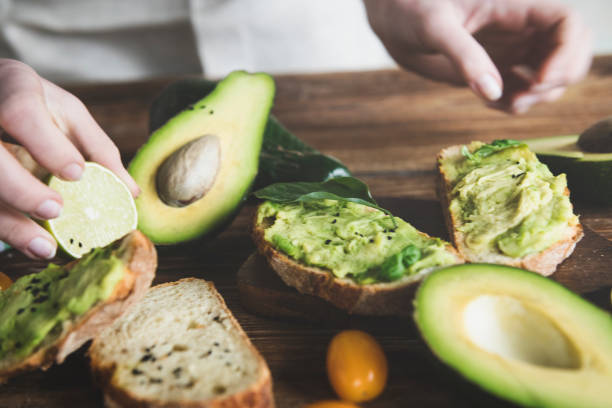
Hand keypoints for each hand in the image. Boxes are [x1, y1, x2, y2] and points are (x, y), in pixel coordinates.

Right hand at [0, 59, 138, 259]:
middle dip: (20, 189)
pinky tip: (26, 244)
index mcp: (12, 87)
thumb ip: (97, 147)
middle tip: (56, 211)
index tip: (77, 173)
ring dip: (8, 222)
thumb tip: (129, 191)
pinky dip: (3, 228)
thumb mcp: (67, 114)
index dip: (47, 145)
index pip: (21, 112)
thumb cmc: (34, 104)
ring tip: (44, 247)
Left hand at [364, 0, 592, 112]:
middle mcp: (520, 28)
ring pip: (550, 76)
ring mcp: (511, 49)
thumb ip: (463, 56)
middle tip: (520, 98)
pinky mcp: (497, 68)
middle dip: (556, 81)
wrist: (393, 19)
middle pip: (570, 53)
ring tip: (501, 103)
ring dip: (537, 97)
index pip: (567, 24)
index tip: (537, 81)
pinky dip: (517, 103)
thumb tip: (492, 92)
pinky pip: (523, 90)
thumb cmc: (410, 8)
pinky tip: (489, 102)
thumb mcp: (434, 26)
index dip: (566, 54)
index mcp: (514, 6)